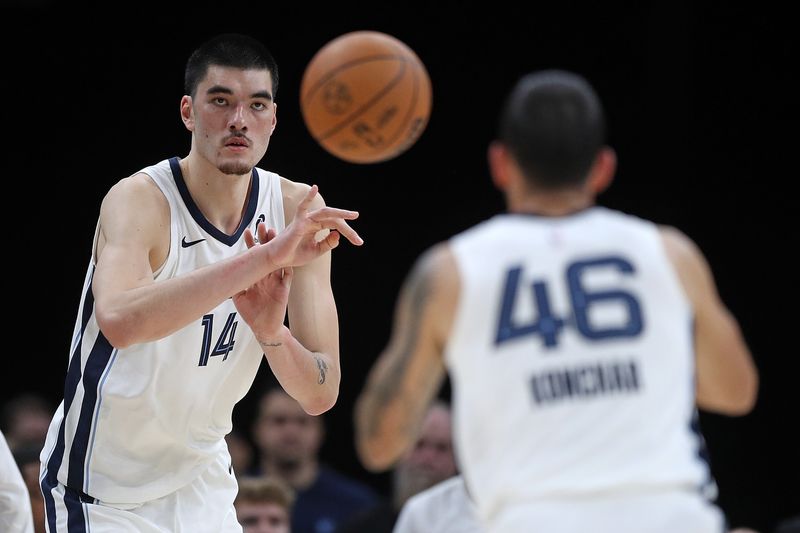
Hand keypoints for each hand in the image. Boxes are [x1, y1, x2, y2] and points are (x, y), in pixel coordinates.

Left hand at [233, 223, 292, 337]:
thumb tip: (223, 276)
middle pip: (267, 254)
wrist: (264, 328)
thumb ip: (234, 286)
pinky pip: (287, 276)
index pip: (254, 257)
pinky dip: (287, 267)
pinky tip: (287, 257)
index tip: (247, 231)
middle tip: (263, 225)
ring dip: (277, 249)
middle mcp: (267, 276)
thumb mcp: (239, 298)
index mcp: (257, 277)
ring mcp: (276, 281)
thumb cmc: (252, 314)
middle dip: (265, 240)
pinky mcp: (283, 290)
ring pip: (278, 261)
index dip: (251, 244)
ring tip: (276, 235)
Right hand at [268, 185, 362, 268]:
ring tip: (353, 215)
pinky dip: (308, 197)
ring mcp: (305, 220)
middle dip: (348, 229)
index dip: (349, 233)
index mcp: (317, 227)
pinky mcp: (298, 223)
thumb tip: (338, 234)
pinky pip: (302, 207)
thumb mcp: (316, 251)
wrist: (278, 260)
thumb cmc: (294, 254)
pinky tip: (314, 188)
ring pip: (326, 213)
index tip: (359, 242)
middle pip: (334, 220)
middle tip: (359, 240)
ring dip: (340, 213)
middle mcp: (312, 221)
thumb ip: (328, 243)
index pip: (336, 225)